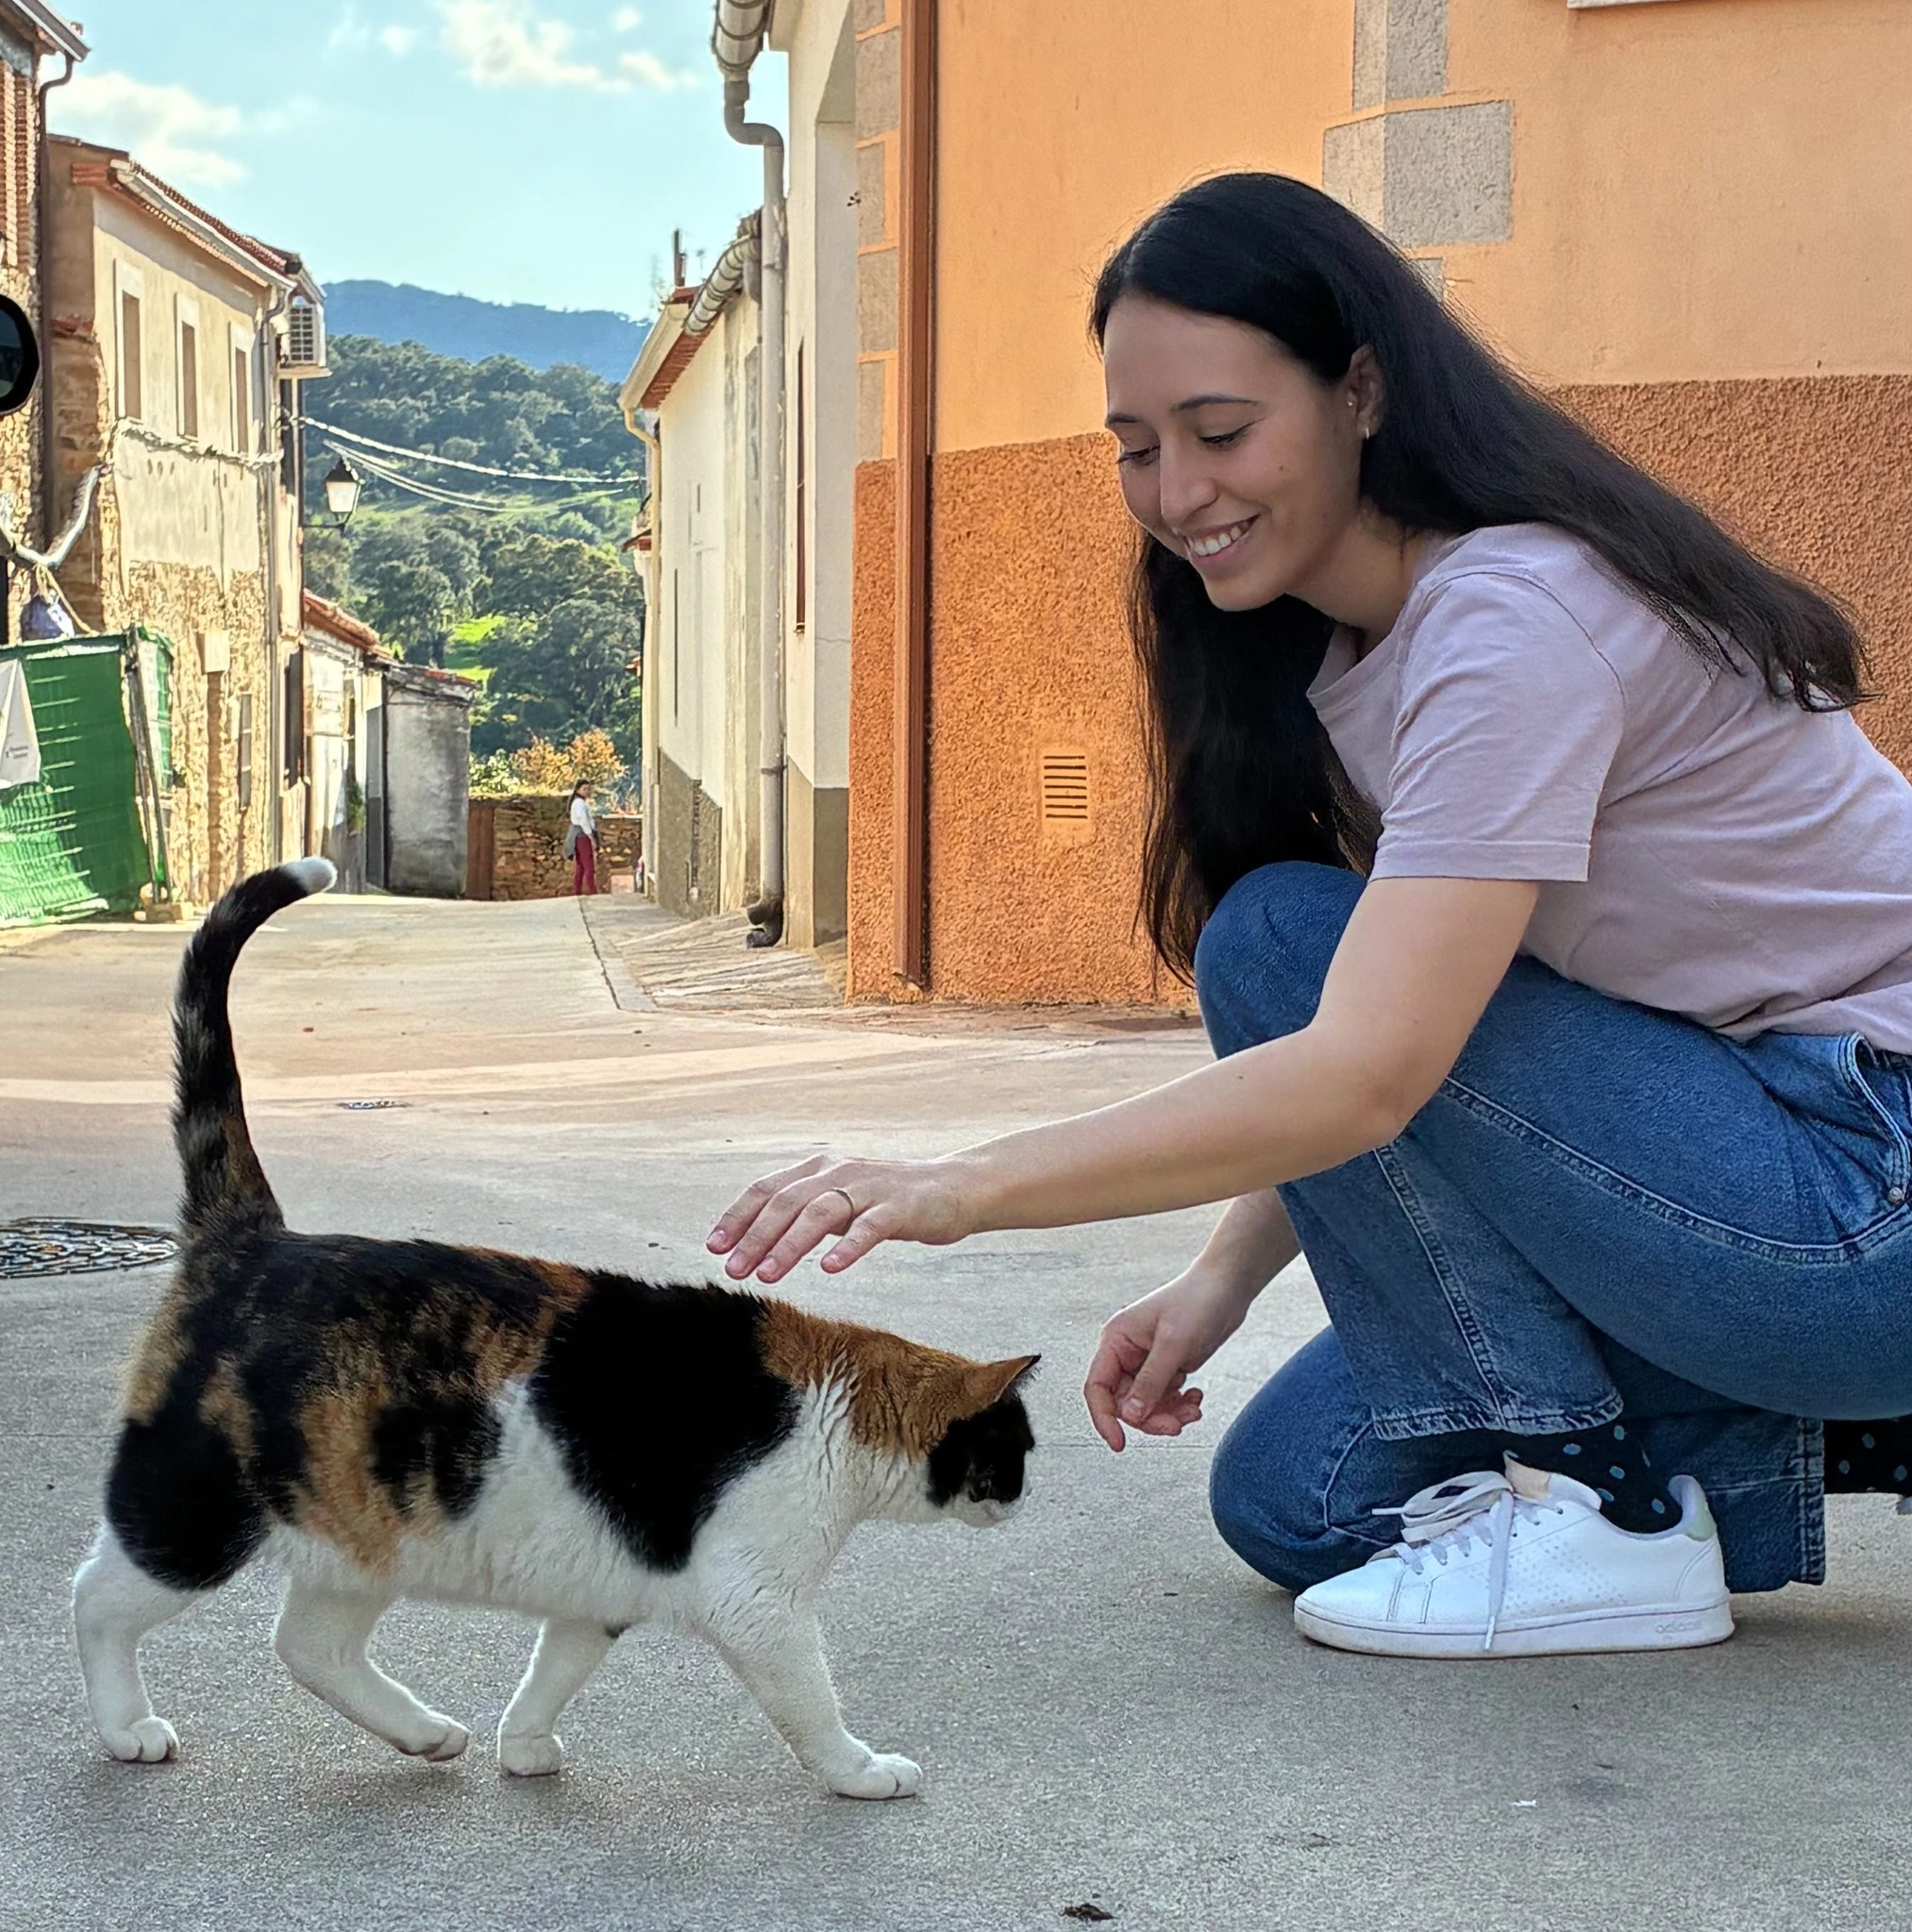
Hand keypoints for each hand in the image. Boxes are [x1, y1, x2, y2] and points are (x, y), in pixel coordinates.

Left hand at [708, 1152, 978, 1283]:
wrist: (953, 1188)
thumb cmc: (886, 1202)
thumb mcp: (838, 1203)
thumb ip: (801, 1217)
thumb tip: (751, 1247)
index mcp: (818, 1169)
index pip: (767, 1189)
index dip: (737, 1217)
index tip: (714, 1248)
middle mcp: (838, 1172)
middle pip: (787, 1202)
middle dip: (756, 1236)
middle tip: (734, 1269)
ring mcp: (870, 1188)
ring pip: (821, 1212)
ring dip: (790, 1244)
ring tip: (768, 1275)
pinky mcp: (901, 1207)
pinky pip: (870, 1227)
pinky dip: (847, 1246)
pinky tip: (830, 1268)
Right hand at [1083, 1267, 1256, 1451]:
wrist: (1227, 1288)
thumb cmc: (1197, 1301)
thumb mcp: (1173, 1344)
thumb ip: (1150, 1382)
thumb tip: (1130, 1416)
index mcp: (1116, 1340)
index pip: (1097, 1388)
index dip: (1104, 1418)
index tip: (1119, 1443)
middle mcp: (1126, 1353)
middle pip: (1124, 1403)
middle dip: (1151, 1418)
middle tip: (1176, 1424)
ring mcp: (1146, 1362)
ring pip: (1146, 1406)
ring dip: (1169, 1414)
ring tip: (1193, 1409)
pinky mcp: (1166, 1367)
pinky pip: (1164, 1399)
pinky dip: (1179, 1405)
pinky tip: (1195, 1396)